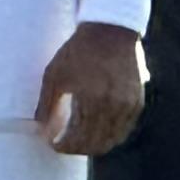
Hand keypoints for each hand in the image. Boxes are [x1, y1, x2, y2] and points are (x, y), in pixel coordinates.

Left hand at [34, 21, 145, 156]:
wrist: (110, 30)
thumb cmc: (78, 51)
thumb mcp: (55, 74)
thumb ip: (46, 105)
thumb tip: (42, 130)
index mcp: (92, 99)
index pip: (78, 139)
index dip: (64, 146)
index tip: (53, 143)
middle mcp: (114, 106)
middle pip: (95, 144)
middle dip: (77, 148)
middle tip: (64, 144)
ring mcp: (128, 106)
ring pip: (112, 141)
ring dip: (94, 145)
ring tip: (79, 139)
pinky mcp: (137, 102)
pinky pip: (124, 130)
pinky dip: (110, 136)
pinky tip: (97, 131)